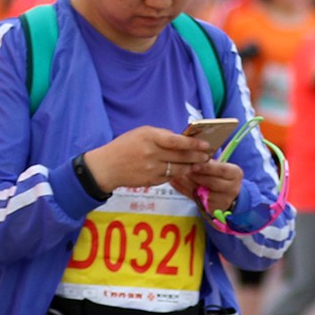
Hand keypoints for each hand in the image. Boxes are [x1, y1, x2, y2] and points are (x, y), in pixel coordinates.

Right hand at [85, 126, 212, 192]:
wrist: (107, 167)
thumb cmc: (125, 146)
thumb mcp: (141, 133)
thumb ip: (161, 135)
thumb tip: (182, 140)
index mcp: (150, 138)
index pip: (177, 141)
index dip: (194, 144)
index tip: (206, 145)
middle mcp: (152, 154)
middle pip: (181, 156)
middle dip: (197, 156)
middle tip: (207, 156)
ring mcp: (152, 169)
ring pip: (179, 169)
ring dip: (191, 166)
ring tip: (199, 163)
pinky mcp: (151, 181)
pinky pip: (170, 177)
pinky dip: (179, 174)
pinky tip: (185, 170)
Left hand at [177, 159, 243, 213]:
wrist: (228, 195)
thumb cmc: (221, 176)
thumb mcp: (220, 167)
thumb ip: (209, 163)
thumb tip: (192, 155)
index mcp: (235, 174)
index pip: (221, 170)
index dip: (207, 168)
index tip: (193, 164)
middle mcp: (232, 188)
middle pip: (211, 182)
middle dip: (195, 176)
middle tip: (181, 169)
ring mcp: (223, 200)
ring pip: (202, 191)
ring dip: (187, 183)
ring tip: (176, 175)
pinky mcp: (213, 208)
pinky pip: (195, 198)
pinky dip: (184, 190)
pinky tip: (175, 183)